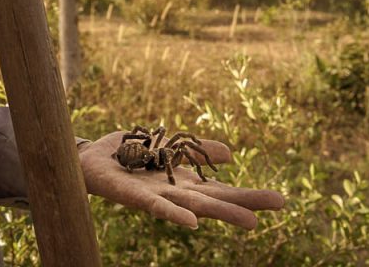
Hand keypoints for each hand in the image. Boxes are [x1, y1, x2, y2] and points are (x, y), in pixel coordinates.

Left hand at [78, 132, 284, 229]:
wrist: (86, 157)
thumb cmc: (126, 155)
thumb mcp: (167, 146)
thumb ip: (196, 151)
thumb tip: (231, 155)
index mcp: (182, 182)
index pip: (221, 190)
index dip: (248, 194)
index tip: (281, 200)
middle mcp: (173, 193)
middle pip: (214, 200)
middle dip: (245, 203)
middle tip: (280, 204)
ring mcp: (155, 196)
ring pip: (192, 206)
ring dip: (220, 214)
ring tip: (250, 221)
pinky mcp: (131, 195)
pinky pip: (155, 206)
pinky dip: (174, 214)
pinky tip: (192, 222)